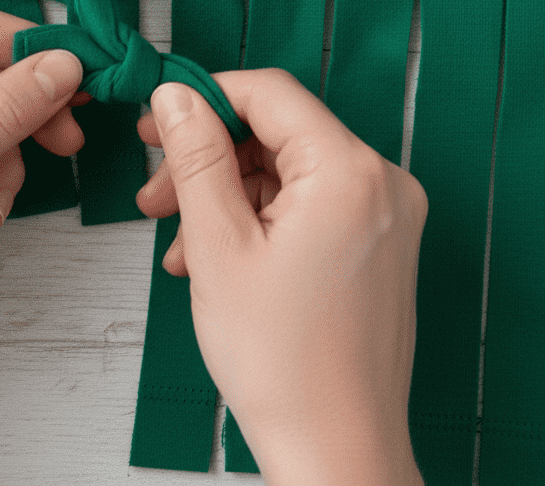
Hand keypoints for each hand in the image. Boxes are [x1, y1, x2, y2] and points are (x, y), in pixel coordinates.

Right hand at [136, 69, 427, 485]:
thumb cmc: (284, 364)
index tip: (158, 123)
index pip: (269, 94)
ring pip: (291, 174)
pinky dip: (264, 222)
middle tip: (155, 196)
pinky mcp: (382, 242)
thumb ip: (197, 157)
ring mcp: (389, 214)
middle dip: (211, 161)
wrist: (339, 453)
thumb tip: (178, 94)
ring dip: (230, 199)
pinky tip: (219, 261)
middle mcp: (383, 181)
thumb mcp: (220, 246)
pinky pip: (314, 206)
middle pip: (280, 135)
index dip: (205, 98)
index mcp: (351, 171)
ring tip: (181, 248)